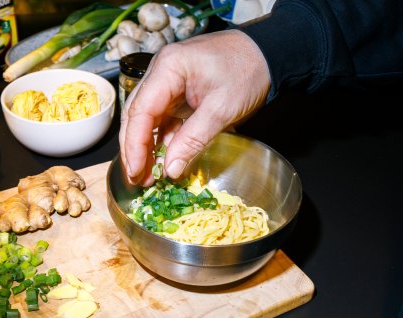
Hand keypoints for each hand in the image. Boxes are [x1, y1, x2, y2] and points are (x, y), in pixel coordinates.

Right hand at [119, 29, 270, 185]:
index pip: (140, 111)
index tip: (135, 172)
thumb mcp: (222, 109)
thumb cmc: (247, 73)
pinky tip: (162, 159)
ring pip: (146, 118)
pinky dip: (160, 139)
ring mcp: (167, 80)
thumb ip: (193, 139)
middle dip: (134, 149)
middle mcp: (160, 71)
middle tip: (137, 179)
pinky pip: (162, 117)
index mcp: (168, 68)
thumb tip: (170, 170)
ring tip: (147, 175)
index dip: (134, 145)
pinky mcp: (177, 91)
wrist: (268, 53)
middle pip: (137, 114)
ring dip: (145, 146)